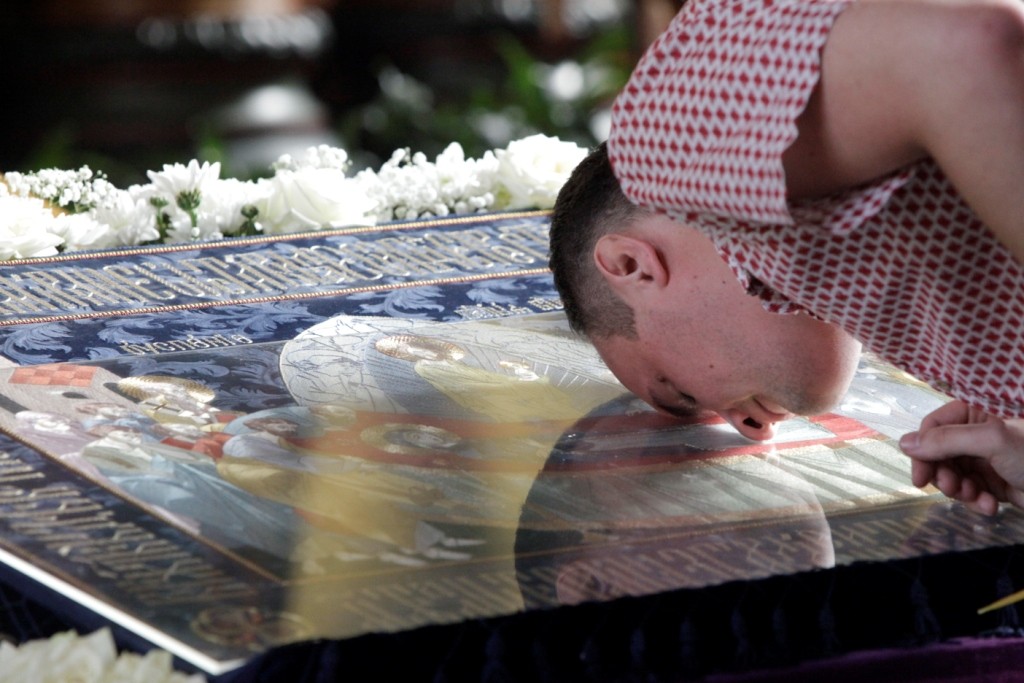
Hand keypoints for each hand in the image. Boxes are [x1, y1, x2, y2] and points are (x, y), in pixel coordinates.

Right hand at [899, 401, 1023, 515]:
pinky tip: (991, 506)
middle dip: (944, 476)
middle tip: (953, 489)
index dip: (923, 452)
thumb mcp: (991, 441)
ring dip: (961, 492)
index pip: (931, 430)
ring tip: (979, 498)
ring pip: (951, 478)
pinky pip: (969, 493)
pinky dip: (976, 502)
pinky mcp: (990, 484)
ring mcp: (981, 461)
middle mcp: (972, 436)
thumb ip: (946, 440)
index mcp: (972, 415)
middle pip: (937, 456)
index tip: (921, 477)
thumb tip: (903, 443)